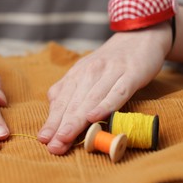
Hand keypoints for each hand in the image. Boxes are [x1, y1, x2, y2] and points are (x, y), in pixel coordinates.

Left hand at [38, 23, 171, 154]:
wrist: (139, 36)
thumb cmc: (109, 62)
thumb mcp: (85, 73)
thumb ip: (69, 91)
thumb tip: (53, 112)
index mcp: (76, 74)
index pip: (61, 101)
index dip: (52, 121)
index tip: (43, 139)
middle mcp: (89, 73)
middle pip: (73, 103)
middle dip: (61, 126)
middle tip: (53, 146)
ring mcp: (110, 73)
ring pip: (90, 100)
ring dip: (76, 121)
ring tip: (65, 138)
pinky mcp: (131, 74)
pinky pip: (117, 92)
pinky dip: (105, 105)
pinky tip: (94, 117)